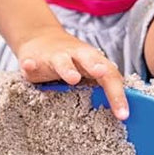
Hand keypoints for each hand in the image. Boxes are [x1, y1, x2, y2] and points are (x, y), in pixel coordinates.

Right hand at [15, 28, 129, 119]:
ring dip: (67, 68)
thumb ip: (103, 86)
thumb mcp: (89, 70)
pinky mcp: (34, 59)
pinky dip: (30, 64)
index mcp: (93, 60)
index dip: (117, 94)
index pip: (110, 76)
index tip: (122, 115)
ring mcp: (54, 56)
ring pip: (62, 61)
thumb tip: (124, 114)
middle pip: (89, 58)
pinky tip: (29, 66)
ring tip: (72, 78)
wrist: (40, 38)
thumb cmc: (72, 61)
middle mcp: (76, 55)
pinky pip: (31, 62)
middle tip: (102, 74)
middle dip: (96, 66)